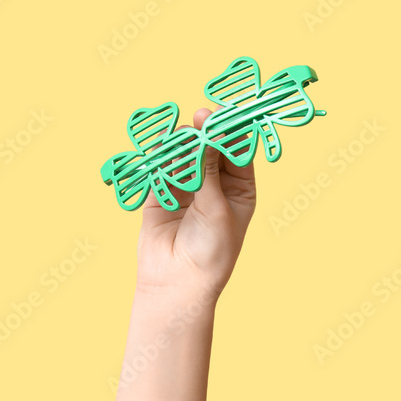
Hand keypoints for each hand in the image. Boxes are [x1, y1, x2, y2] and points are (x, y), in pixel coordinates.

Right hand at [135, 107, 256, 306]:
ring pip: (185, 155)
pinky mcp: (161, 193)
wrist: (178, 283)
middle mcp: (215, 185)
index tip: (224, 116)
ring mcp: (188, 188)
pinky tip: (160, 146)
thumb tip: (207, 133)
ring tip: (180, 137)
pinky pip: (161, 168)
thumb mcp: (216, 208)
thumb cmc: (211, 251)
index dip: (231, 133)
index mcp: (240, 190)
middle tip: (200, 118)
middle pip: (211, 149)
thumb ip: (208, 170)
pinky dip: (160, 156)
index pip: (237, 153)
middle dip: (205, 133)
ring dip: (182, 143)